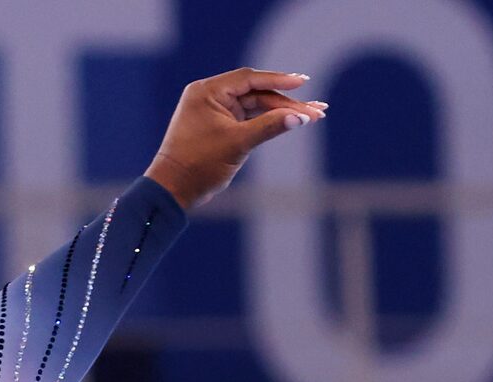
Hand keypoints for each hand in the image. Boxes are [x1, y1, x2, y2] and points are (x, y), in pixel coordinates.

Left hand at [145, 67, 327, 209]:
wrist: (173, 190)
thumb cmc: (198, 166)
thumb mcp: (237, 144)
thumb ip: (269, 127)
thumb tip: (300, 118)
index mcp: (208, 91)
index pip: (249, 78)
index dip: (279, 80)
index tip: (304, 82)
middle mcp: (210, 96)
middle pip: (256, 93)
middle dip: (287, 102)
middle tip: (318, 109)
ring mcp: (215, 111)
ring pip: (255, 107)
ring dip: (282, 112)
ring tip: (313, 116)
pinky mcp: (219, 126)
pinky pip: (247, 119)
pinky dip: (268, 122)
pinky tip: (291, 122)